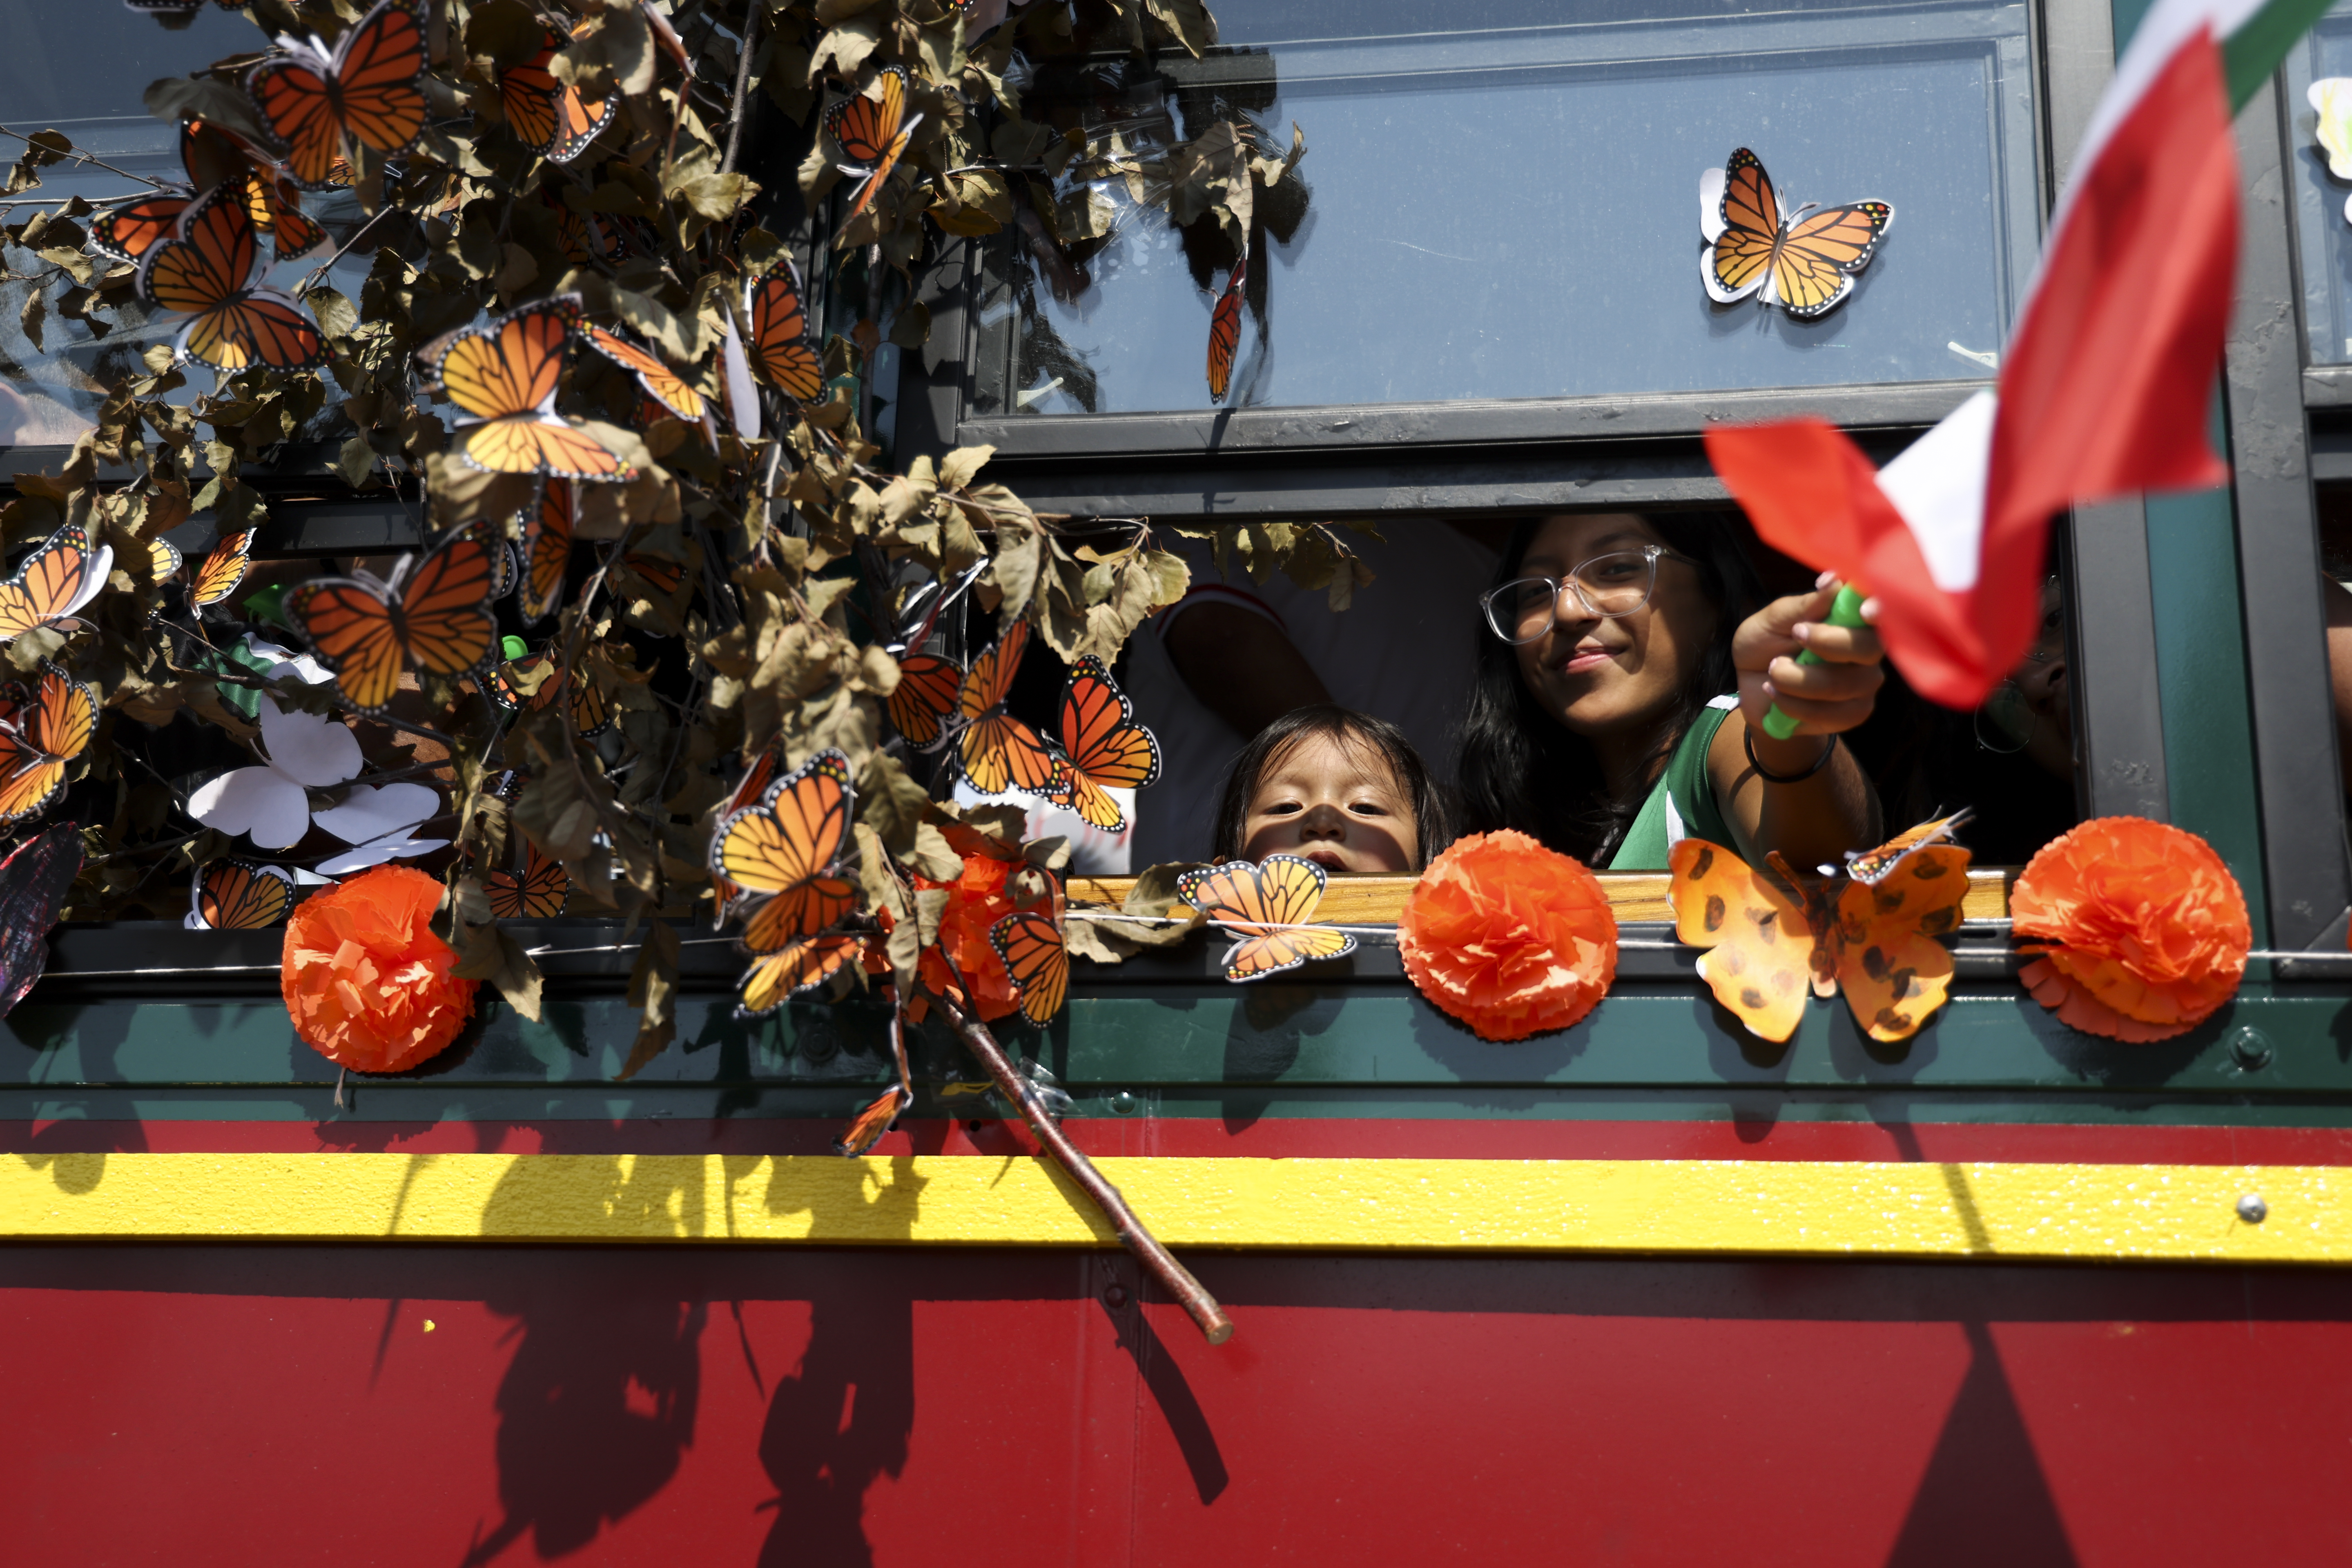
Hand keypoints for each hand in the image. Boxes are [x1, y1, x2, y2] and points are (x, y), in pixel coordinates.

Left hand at [1733, 574, 1885, 744]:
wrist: (1751, 687)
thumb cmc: (1765, 644)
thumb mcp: (1771, 621)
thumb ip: (1803, 605)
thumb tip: (1833, 581)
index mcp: (1851, 618)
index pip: (1877, 611)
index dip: (1878, 609)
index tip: (1864, 611)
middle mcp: (1866, 649)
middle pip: (1868, 648)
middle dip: (1826, 644)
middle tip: (1795, 636)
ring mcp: (1863, 683)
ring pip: (1842, 685)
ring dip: (1797, 679)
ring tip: (1773, 671)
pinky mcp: (1853, 712)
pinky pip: (1833, 714)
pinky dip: (1794, 705)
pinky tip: (1775, 695)